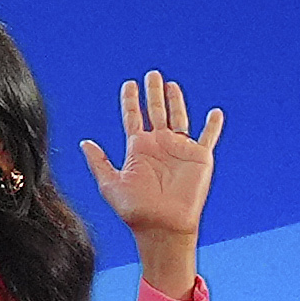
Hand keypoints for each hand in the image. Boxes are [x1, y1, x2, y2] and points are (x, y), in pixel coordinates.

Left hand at [80, 70, 222, 294]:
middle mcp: (159, 145)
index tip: (129, 84)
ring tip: (171, 84)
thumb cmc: (135, 210)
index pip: (133, 118)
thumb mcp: (110, 184)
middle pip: (155, 111)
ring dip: (176, 101)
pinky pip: (208, 137)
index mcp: (138, 149)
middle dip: (152, 93)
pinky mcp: (200, 157)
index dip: (130, 101)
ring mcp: (180, 149)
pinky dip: (213, 125)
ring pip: (179, 117)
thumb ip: (99, 162)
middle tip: (151, 74)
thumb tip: (84, 142)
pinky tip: (214, 112)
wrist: (161, 226)